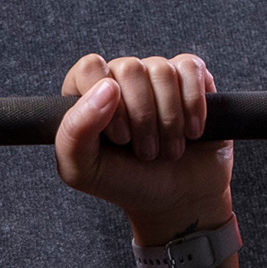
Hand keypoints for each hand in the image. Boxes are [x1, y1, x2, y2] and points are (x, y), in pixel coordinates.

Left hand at [54, 54, 233, 244]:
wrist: (177, 199)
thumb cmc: (127, 183)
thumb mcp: (83, 171)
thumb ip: (73, 131)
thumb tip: (108, 86)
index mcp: (86, 95)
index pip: (89, 69)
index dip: (104, 102)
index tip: (118, 138)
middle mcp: (120, 79)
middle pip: (129, 68)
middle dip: (142, 118)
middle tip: (145, 152)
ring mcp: (156, 76)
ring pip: (162, 70)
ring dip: (169, 120)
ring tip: (168, 149)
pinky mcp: (190, 78)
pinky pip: (191, 68)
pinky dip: (194, 105)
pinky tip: (191, 132)